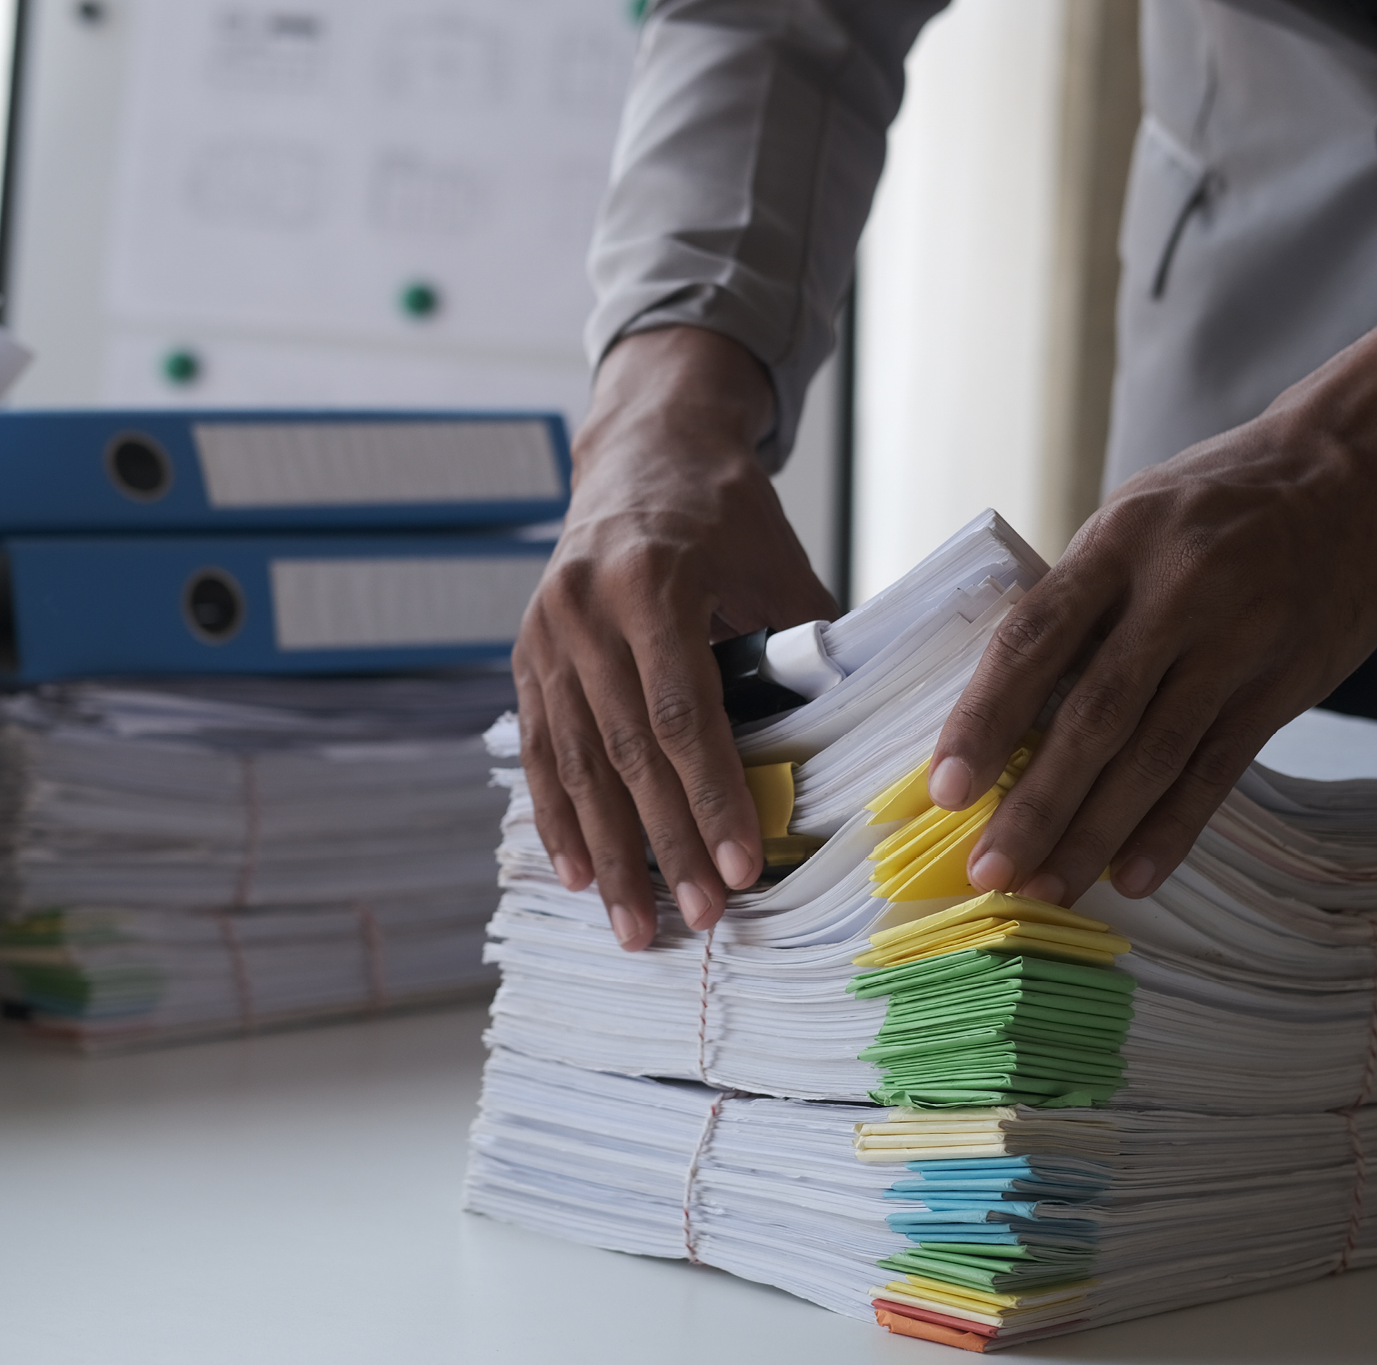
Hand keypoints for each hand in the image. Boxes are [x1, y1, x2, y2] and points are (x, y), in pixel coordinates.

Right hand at [515, 326, 837, 949]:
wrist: (643, 449)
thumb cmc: (723, 508)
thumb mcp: (775, 558)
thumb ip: (806, 643)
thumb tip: (850, 736)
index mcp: (649, 580)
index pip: (681, 713)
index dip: (709, 797)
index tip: (740, 868)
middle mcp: (582, 609)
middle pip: (627, 752)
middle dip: (664, 846)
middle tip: (702, 918)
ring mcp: (544, 634)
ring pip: (576, 765)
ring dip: (608, 855)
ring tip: (637, 928)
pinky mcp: (526, 655)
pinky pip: (542, 752)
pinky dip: (560, 818)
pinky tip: (581, 876)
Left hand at [928, 298, 1376, 904]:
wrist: (1357, 468)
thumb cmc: (1218, 499)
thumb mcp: (1134, 516)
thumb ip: (1079, 598)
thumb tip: (1007, 699)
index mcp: (1116, 543)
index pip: (1033, 642)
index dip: (984, 720)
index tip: (945, 788)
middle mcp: (1175, 593)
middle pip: (1092, 716)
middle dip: (1035, 803)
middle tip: (990, 868)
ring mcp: (1237, 642)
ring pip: (1153, 756)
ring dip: (1094, 832)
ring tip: (1048, 887)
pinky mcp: (1285, 683)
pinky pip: (1219, 769)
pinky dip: (1172, 828)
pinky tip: (1134, 876)